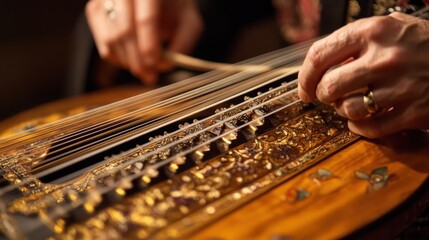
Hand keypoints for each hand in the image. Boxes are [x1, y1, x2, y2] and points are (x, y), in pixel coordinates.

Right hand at [86, 0, 202, 83]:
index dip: (149, 44)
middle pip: (125, 30)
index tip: (156, 64)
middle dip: (138, 59)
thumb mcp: (189, 24)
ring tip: (146, 71)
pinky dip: (118, 59)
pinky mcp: (95, 11)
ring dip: (129, 62)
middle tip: (151, 76)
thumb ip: (183, 44)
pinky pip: (103, 44)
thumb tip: (163, 65)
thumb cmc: (175, 10)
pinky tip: (134, 61)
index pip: (146, 18)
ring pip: (111, 39)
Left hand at [298, 12, 428, 137]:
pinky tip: (364, 121)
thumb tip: (324, 58)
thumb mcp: (396, 27)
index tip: (304, 88)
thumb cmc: (426, 46)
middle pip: (329, 86)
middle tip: (328, 97)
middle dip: (323, 96)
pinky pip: (369, 128)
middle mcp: (385, 57)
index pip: (320, 54)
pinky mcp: (414, 111)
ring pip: (347, 109)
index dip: (305, 76)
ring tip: (352, 105)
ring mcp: (400, 86)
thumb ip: (361, 39)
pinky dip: (360, 128)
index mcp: (375, 31)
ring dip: (343, 111)